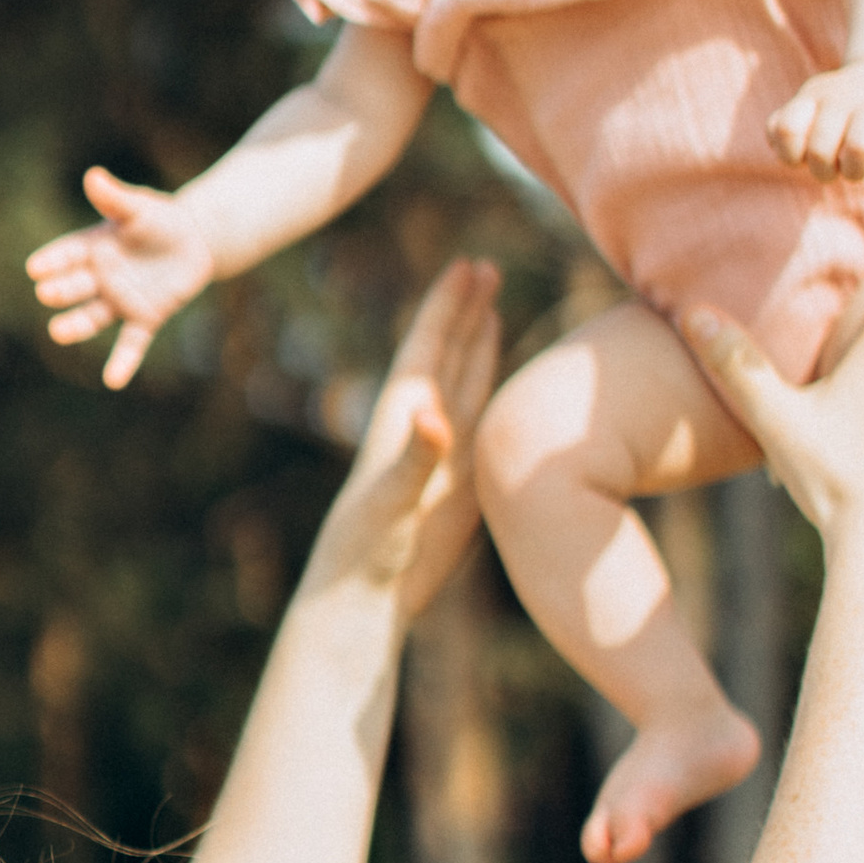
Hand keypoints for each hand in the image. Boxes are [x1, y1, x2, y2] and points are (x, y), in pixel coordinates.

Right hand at [27, 167, 217, 387]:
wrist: (195, 239)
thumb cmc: (160, 219)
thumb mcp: (139, 207)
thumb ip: (116, 198)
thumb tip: (93, 176)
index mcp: (95, 247)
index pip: (69, 254)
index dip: (54, 261)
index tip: (35, 268)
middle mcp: (102, 277)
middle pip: (77, 286)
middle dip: (62, 290)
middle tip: (47, 293)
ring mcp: (121, 300)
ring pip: (94, 317)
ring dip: (76, 326)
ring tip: (57, 332)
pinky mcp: (145, 318)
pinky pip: (131, 342)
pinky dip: (123, 361)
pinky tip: (113, 380)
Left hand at [304, 261, 500, 622]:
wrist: (366, 596)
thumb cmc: (368, 551)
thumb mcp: (391, 501)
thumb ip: (416, 457)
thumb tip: (435, 414)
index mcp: (402, 419)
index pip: (429, 346)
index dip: (448, 305)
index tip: (468, 266)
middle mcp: (422, 428)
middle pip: (448, 353)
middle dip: (467, 311)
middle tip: (486, 267)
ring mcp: (444, 454)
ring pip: (466, 383)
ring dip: (478, 344)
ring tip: (491, 306)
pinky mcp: (460, 482)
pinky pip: (481, 423)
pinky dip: (490, 393)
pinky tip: (497, 377)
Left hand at [766, 55, 863, 183]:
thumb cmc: (840, 106)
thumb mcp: (807, 107)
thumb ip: (782, 128)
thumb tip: (777, 146)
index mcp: (814, 97)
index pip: (786, 128)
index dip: (791, 155)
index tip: (804, 156)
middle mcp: (843, 98)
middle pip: (821, 149)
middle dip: (824, 172)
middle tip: (834, 167)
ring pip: (860, 147)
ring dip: (855, 171)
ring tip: (858, 169)